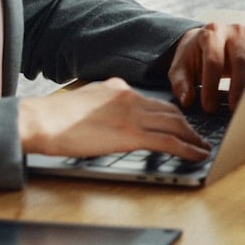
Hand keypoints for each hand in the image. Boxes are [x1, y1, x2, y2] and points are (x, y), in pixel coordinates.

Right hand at [17, 77, 209, 160]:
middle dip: (188, 125)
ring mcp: (133, 115)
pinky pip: (170, 142)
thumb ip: (103, 103)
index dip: (170, 114)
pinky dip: (188, 149)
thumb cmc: (53, 117)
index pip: (153, 101)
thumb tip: (110, 115)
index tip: (180, 123)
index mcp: (118, 89)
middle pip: (170, 112)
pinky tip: (197, 156)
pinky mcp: (132, 135)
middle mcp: (130, 97)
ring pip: (176, 125)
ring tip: (203, 147)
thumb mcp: (84, 100)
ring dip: (193, 138)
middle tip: (199, 136)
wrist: (41, 121)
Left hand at [167, 22, 244, 111]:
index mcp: (211, 33)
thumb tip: (188, 100)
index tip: (209, 106)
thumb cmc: (193, 55)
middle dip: (237, 87)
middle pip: (241, 60)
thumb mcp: (179, 67)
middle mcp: (234, 32)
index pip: (214, 60)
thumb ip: (180, 83)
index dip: (211, 85)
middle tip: (233, 109)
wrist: (207, 39)